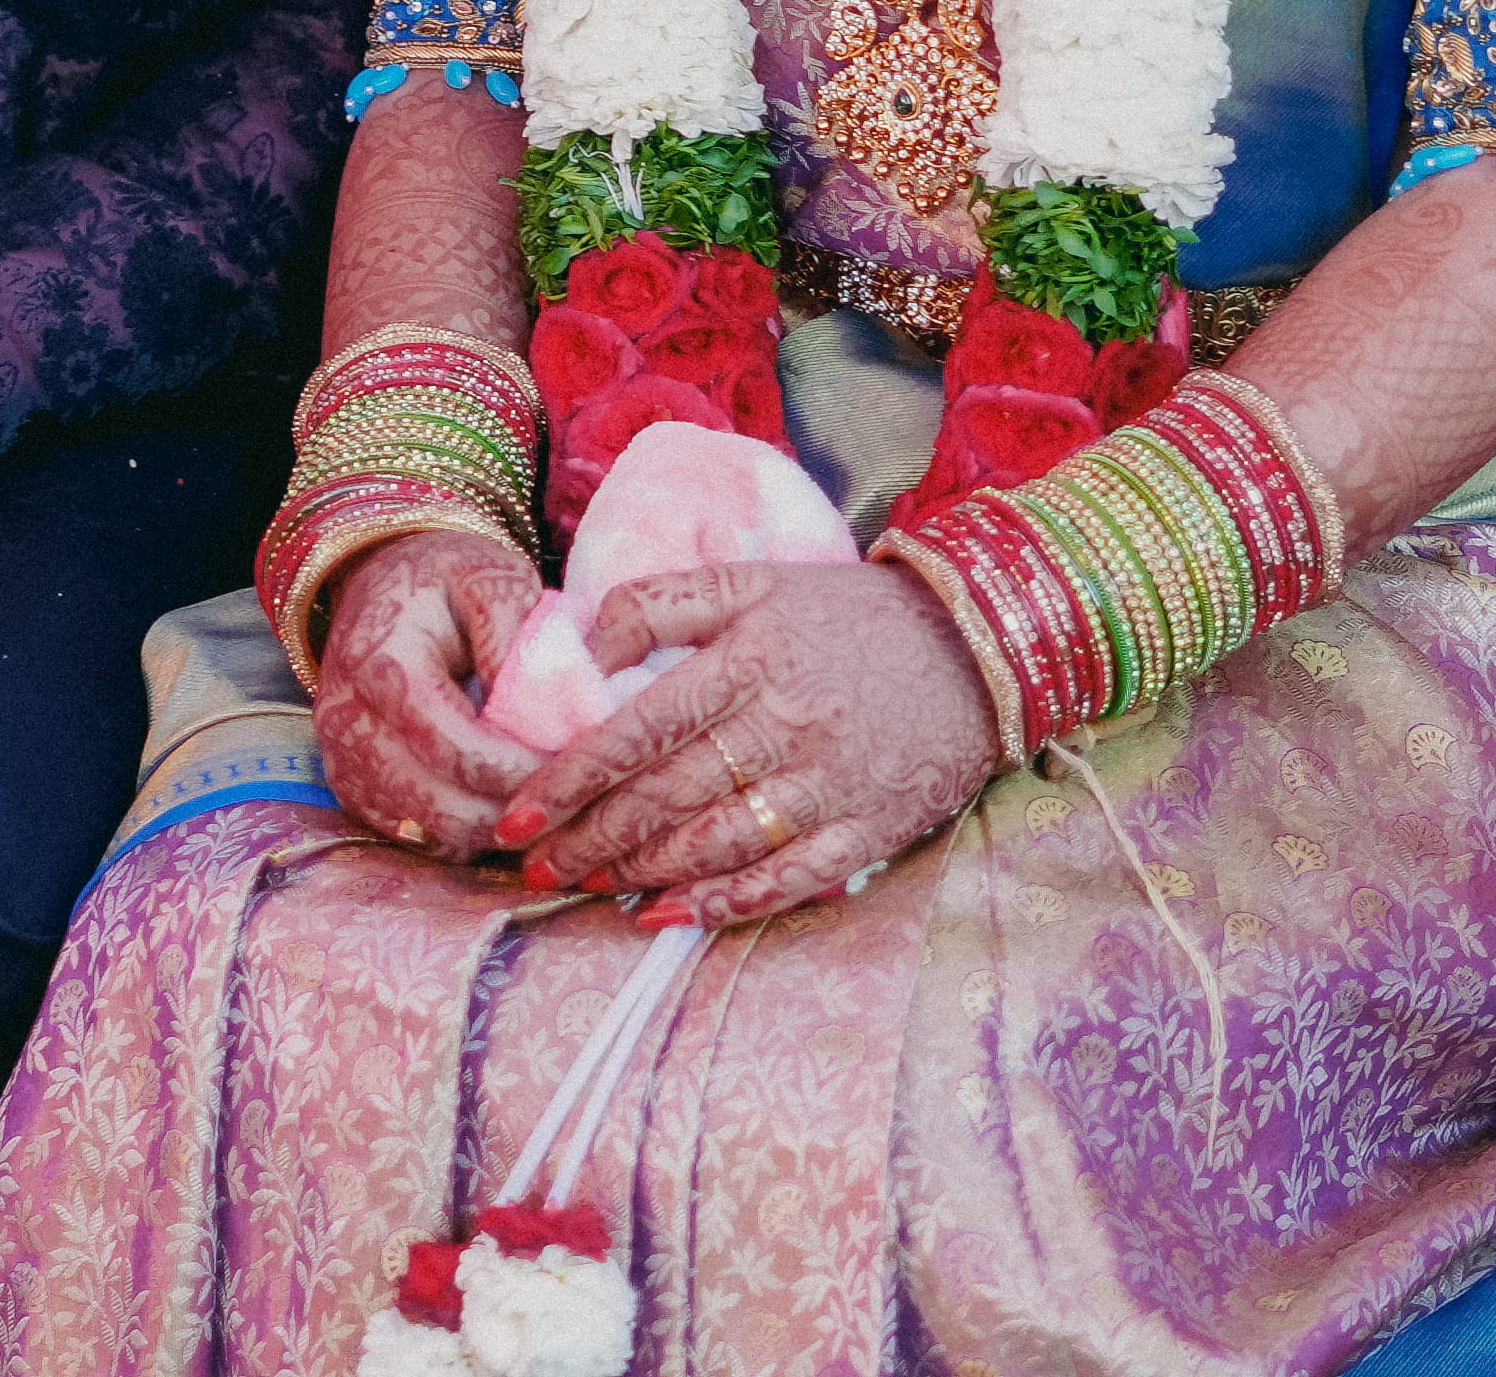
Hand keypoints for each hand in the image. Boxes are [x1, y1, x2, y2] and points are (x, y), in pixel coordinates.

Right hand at [311, 523, 551, 859]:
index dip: (519, 769)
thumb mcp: (493, 578)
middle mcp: (347, 719)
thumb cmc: (446, 579)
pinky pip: (413, 835)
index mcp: (381, 663)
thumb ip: (518, 640)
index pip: (454, 748)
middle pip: (439, 804)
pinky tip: (497, 797)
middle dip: (512, 808)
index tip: (575, 764)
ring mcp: (341, 758)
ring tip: (539, 795)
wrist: (381, 581)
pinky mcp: (350, 784)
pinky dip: (462, 830)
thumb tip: (544, 718)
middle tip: (567, 791)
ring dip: (491, 827)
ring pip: (427, 832)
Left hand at [494, 560, 997, 922]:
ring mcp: (827, 785)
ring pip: (714, 844)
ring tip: (587, 885)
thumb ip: (664, 602)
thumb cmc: (847, 614)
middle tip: (533, 864)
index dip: (573, 777)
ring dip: (641, 872)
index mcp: (749, 659)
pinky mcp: (866, 831)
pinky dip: (721, 903)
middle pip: (666, 796)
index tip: (519, 810)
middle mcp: (783, 725)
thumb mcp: (755, 580)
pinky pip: (783, 879)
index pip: (639, 728)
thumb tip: (587, 643)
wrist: (976, 648)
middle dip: (590, 838)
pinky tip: (667, 915)